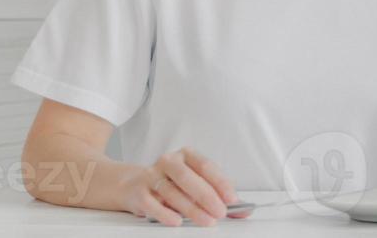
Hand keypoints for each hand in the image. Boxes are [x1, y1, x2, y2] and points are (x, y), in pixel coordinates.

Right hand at [122, 147, 237, 226]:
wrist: (132, 185)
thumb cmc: (171, 184)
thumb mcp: (195, 184)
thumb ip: (218, 196)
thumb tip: (243, 211)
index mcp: (187, 155)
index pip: (207, 166)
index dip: (221, 183)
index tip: (232, 199)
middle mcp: (169, 161)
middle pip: (189, 178)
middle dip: (208, 197)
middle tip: (221, 212)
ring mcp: (151, 175)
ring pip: (172, 192)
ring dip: (191, 209)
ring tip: (206, 220)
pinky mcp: (138, 192)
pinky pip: (152, 203)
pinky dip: (165, 213)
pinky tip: (177, 221)